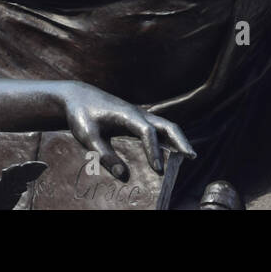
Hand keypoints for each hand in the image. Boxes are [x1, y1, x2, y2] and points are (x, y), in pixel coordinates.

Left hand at [58, 82, 195, 181]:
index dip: (154, 151)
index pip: (147, 132)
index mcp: (127, 115)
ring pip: (165, 125)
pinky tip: (171, 152)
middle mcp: (138, 113)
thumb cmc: (82, 115)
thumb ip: (104, 155)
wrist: (79, 96)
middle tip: (191, 157)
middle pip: (166, 124)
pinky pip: (157, 128)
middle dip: (180, 140)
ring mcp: (139, 115)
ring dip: (178, 139)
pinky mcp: (136, 120)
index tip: (158, 170)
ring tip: (188, 156)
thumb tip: (124, 175)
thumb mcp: (87, 136)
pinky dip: (167, 139)